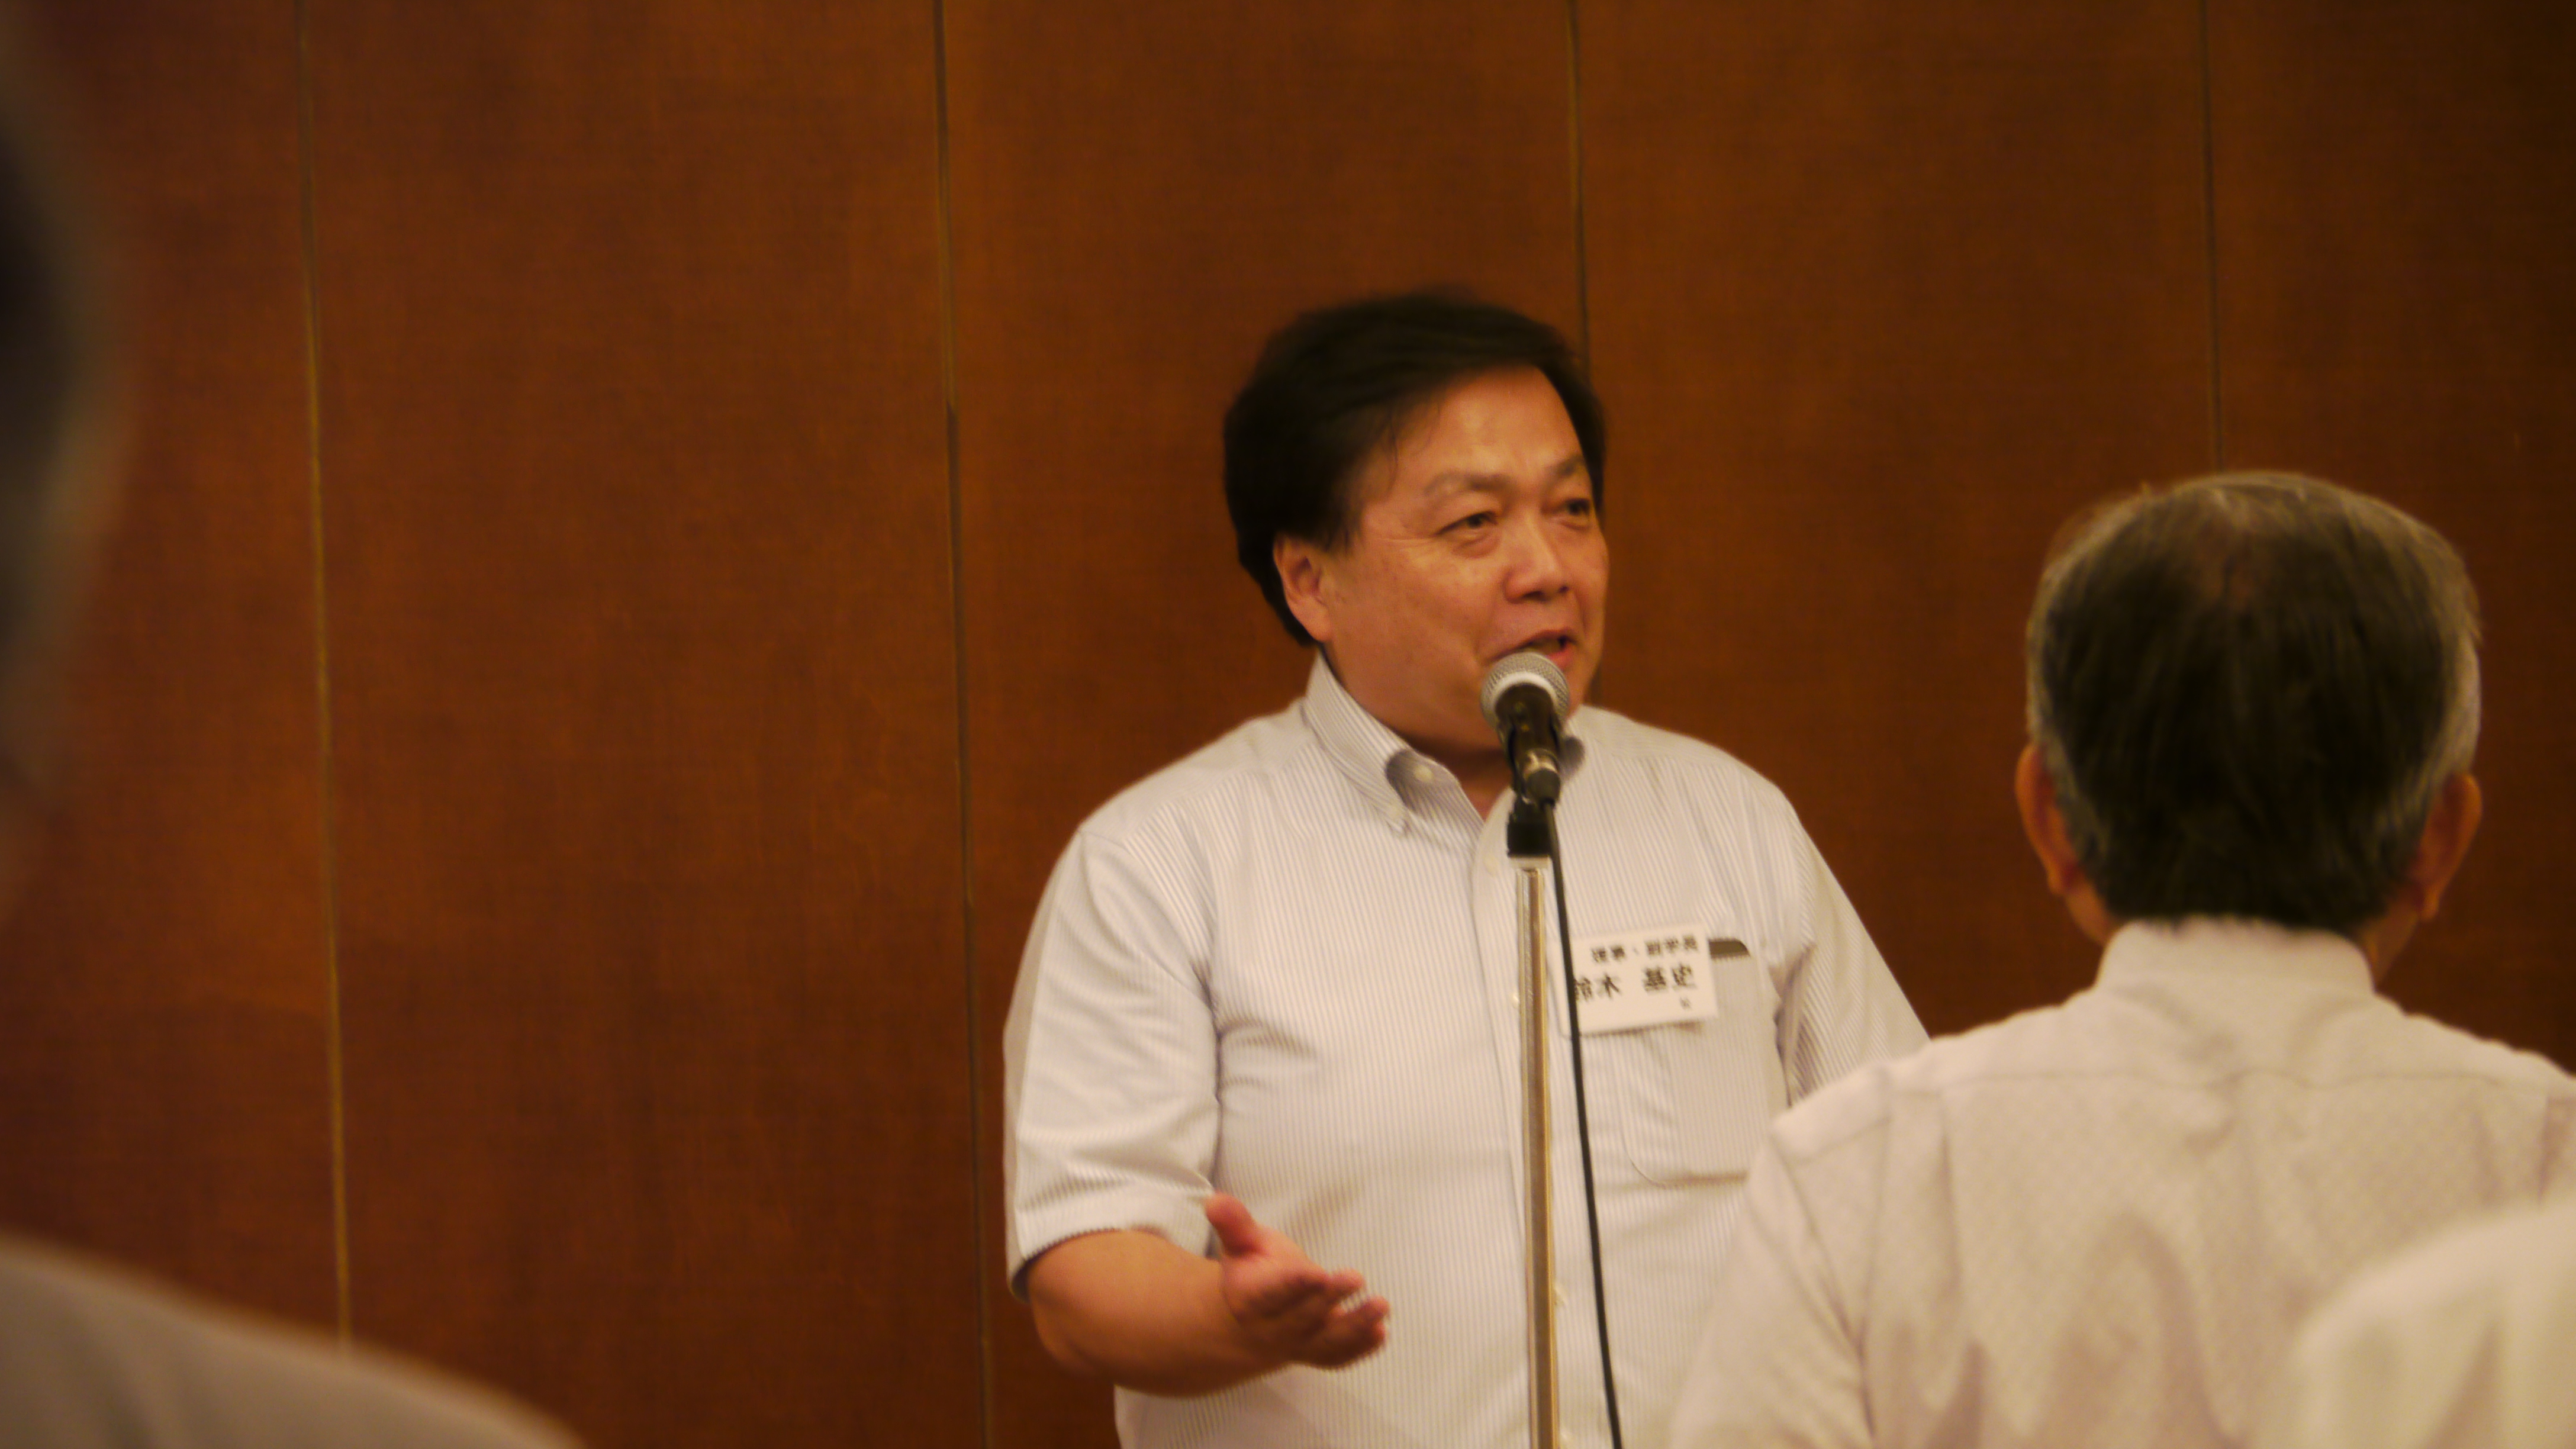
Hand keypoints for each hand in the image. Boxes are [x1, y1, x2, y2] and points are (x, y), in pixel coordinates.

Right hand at [1205, 1193, 1389, 1369]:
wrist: (1247, 1321)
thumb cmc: (1250, 1272)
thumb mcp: (1240, 1244)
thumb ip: (1234, 1223)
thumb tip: (1215, 1200)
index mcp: (1249, 1299)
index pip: (1272, 1294)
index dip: (1294, 1285)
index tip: (1317, 1273)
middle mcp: (1272, 1328)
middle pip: (1302, 1317)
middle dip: (1329, 1299)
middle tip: (1356, 1277)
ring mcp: (1297, 1345)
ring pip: (1326, 1343)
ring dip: (1355, 1327)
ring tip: (1381, 1305)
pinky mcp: (1317, 1353)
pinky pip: (1338, 1356)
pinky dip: (1360, 1348)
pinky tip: (1381, 1332)